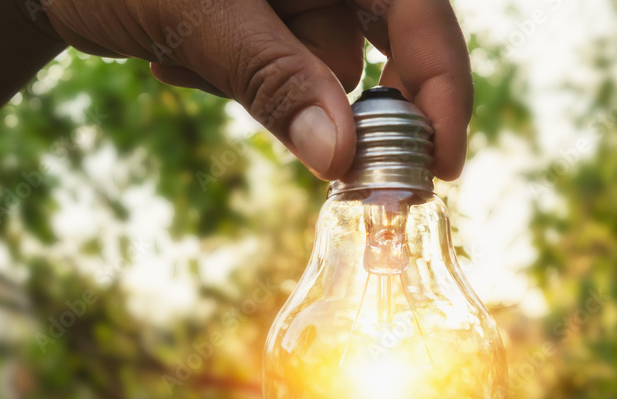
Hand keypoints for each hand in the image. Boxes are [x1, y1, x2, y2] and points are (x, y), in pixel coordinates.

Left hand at [38, 0, 473, 180]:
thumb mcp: (199, 15)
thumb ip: (273, 79)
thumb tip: (340, 160)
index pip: (417, 8)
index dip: (440, 85)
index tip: (443, 164)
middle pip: (366, 45)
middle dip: (323, 98)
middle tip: (315, 159)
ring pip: (313, 71)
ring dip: (257, 87)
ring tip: (182, 63)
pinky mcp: (257, 19)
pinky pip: (275, 72)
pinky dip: (234, 81)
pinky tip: (173, 61)